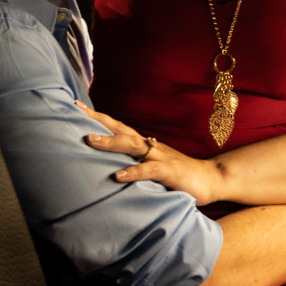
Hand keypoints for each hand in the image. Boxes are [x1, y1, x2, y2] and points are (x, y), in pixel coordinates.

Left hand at [78, 101, 223, 205]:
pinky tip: (119, 176)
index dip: (98, 117)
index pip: (118, 127)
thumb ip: (134, 163)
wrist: (210, 179)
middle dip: (99, 122)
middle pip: (121, 130)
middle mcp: (150, 146)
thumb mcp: (152, 166)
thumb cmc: (178, 175)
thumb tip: (108, 165)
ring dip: (111, 142)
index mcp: (145, 145)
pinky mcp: (169, 172)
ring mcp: (160, 157)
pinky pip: (149, 170)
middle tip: (76, 113)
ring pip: (132, 145)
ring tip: (91, 140)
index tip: (76, 106)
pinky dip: (133, 172)